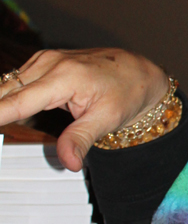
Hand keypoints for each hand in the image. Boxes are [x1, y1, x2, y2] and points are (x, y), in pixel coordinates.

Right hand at [0, 48, 168, 170]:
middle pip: (5, 92)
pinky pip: (15, 82)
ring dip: (2, 106)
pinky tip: (7, 114)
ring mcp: (44, 61)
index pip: (17, 102)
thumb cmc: (126, 92)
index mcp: (64, 76)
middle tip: (0, 138)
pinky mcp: (42, 63)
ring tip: (3, 128)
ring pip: (7, 86)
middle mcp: (49, 63)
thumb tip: (68, 162)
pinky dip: (8, 98)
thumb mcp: (107, 119)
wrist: (138, 72)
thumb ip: (81, 139)